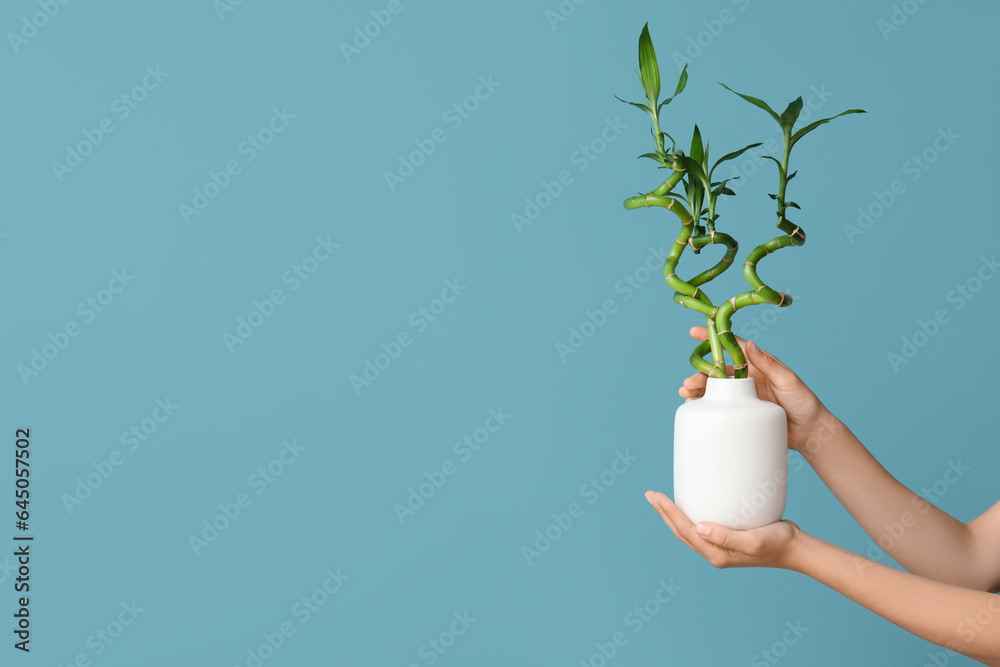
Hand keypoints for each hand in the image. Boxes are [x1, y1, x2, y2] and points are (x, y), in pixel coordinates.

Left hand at [645, 490, 801, 568]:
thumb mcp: (753, 540)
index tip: (656, 496)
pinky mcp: (726, 539)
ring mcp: (719, 547)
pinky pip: (699, 528)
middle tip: (650, 494)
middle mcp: (714, 552)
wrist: (795, 548)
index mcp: (716, 554)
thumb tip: (698, 527)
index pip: (685, 530)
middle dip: (663, 513)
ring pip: (687, 531)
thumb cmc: (778, 542)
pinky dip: (687, 517)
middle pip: (680, 531)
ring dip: (672, 515)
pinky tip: (686, 506)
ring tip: (660, 500)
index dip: (668, 512)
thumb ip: (726, 536)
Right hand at [678, 326, 827, 451]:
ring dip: (698, 390)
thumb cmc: (804, 402)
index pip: (732, 347)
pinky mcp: (741, 413)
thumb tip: (751, 344)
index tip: (694, 331)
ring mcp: (743, 396)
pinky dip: (705, 406)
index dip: (713, 339)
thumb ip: (768, 363)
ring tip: (686, 395)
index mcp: (757, 365)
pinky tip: (694, 408)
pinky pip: (719, 407)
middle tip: (688, 383)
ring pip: (714, 389)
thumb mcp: (787, 380)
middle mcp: (746, 378)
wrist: (810, 432)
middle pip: (716, 371)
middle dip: (699, 374)